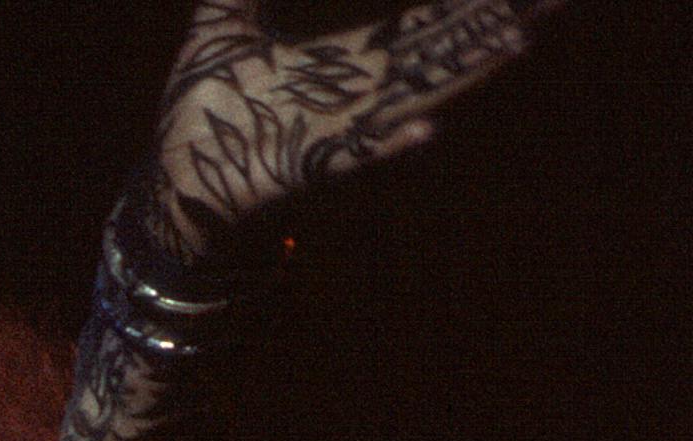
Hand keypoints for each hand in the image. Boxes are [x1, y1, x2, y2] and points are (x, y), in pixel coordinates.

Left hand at [146, 0, 560, 262]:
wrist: (172, 172)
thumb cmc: (202, 102)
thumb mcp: (226, 20)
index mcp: (348, 62)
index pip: (427, 26)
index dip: (473, 5)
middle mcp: (357, 97)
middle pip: (443, 53)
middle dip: (496, 23)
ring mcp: (337, 133)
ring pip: (417, 97)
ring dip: (467, 73)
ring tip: (520, 40)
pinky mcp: (303, 166)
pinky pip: (354, 156)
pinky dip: (389, 145)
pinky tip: (427, 127)